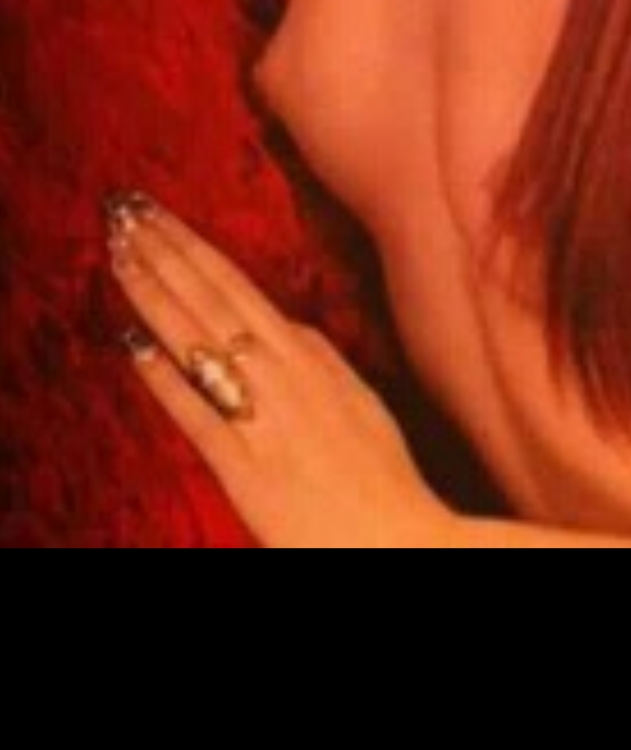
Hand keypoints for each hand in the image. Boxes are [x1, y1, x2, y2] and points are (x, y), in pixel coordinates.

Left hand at [106, 195, 453, 549]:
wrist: (393, 537)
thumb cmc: (381, 475)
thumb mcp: (357, 396)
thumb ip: (319, 358)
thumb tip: (287, 327)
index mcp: (307, 353)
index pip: (235, 284)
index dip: (191, 246)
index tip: (158, 216)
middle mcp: (279, 372)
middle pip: (209, 296)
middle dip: (163, 250)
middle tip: (122, 212)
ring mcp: (257, 414)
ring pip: (196, 338)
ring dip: (152, 293)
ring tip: (118, 255)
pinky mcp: (240, 464)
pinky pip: (193, 409)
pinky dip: (161, 375)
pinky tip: (132, 344)